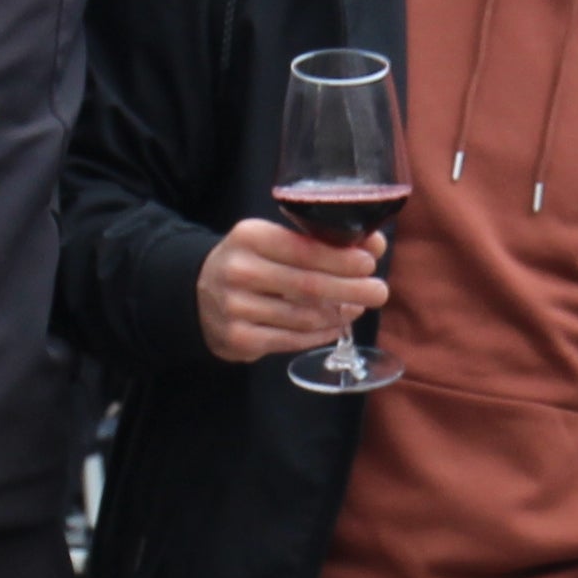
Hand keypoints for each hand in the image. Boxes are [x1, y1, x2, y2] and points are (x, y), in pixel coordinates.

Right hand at [194, 216, 390, 362]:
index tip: (369, 263)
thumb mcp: (275, 241)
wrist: (198, 294)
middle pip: (308, 285)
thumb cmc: (251, 263)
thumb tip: (374, 245)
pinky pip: (292, 339)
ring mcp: (236, 308)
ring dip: (338, 313)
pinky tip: (335, 326)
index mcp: (250, 237)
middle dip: (351, 289)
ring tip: (358, 307)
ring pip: (304, 316)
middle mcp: (239, 271)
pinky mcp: (239, 339)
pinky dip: (320, 334)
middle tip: (379, 291)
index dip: (340, 258)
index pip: (304, 249)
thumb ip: (321, 242)